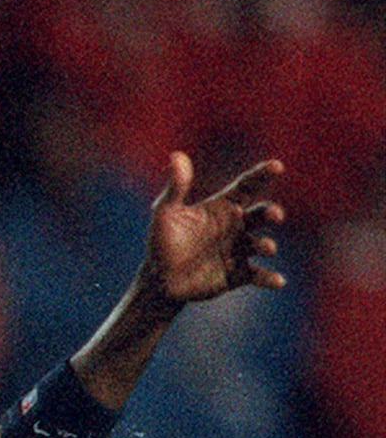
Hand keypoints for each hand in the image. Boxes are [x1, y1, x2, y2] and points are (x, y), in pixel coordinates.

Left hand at [144, 152, 284, 307]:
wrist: (158, 280)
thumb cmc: (162, 242)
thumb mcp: (165, 213)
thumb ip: (176, 187)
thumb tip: (176, 156)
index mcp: (223, 206)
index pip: (247, 185)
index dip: (262, 175)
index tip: (277, 167)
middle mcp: (235, 226)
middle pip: (260, 214)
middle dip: (270, 213)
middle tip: (274, 215)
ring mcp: (238, 250)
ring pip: (260, 243)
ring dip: (266, 244)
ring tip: (267, 248)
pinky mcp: (236, 274)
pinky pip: (257, 275)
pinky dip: (269, 278)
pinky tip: (278, 281)